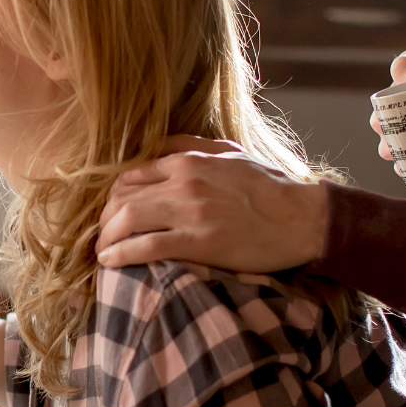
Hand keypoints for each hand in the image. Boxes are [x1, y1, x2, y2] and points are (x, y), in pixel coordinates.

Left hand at [96, 135, 328, 272]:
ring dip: (106, 237)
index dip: (113, 194)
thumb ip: (194, 146)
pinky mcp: (199, 242)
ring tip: (101, 251)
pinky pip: (147, 247)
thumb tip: (163, 144)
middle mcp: (183, 183)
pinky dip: (122, 254)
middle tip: (101, 234)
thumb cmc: (270, 187)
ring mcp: (190, 212)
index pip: (133, 174)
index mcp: (189, 161)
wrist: (303, 218)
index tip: (110, 211)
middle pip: (123, 196)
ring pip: (128, 219)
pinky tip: (111, 262)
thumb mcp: (231, 154)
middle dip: (105, 217)